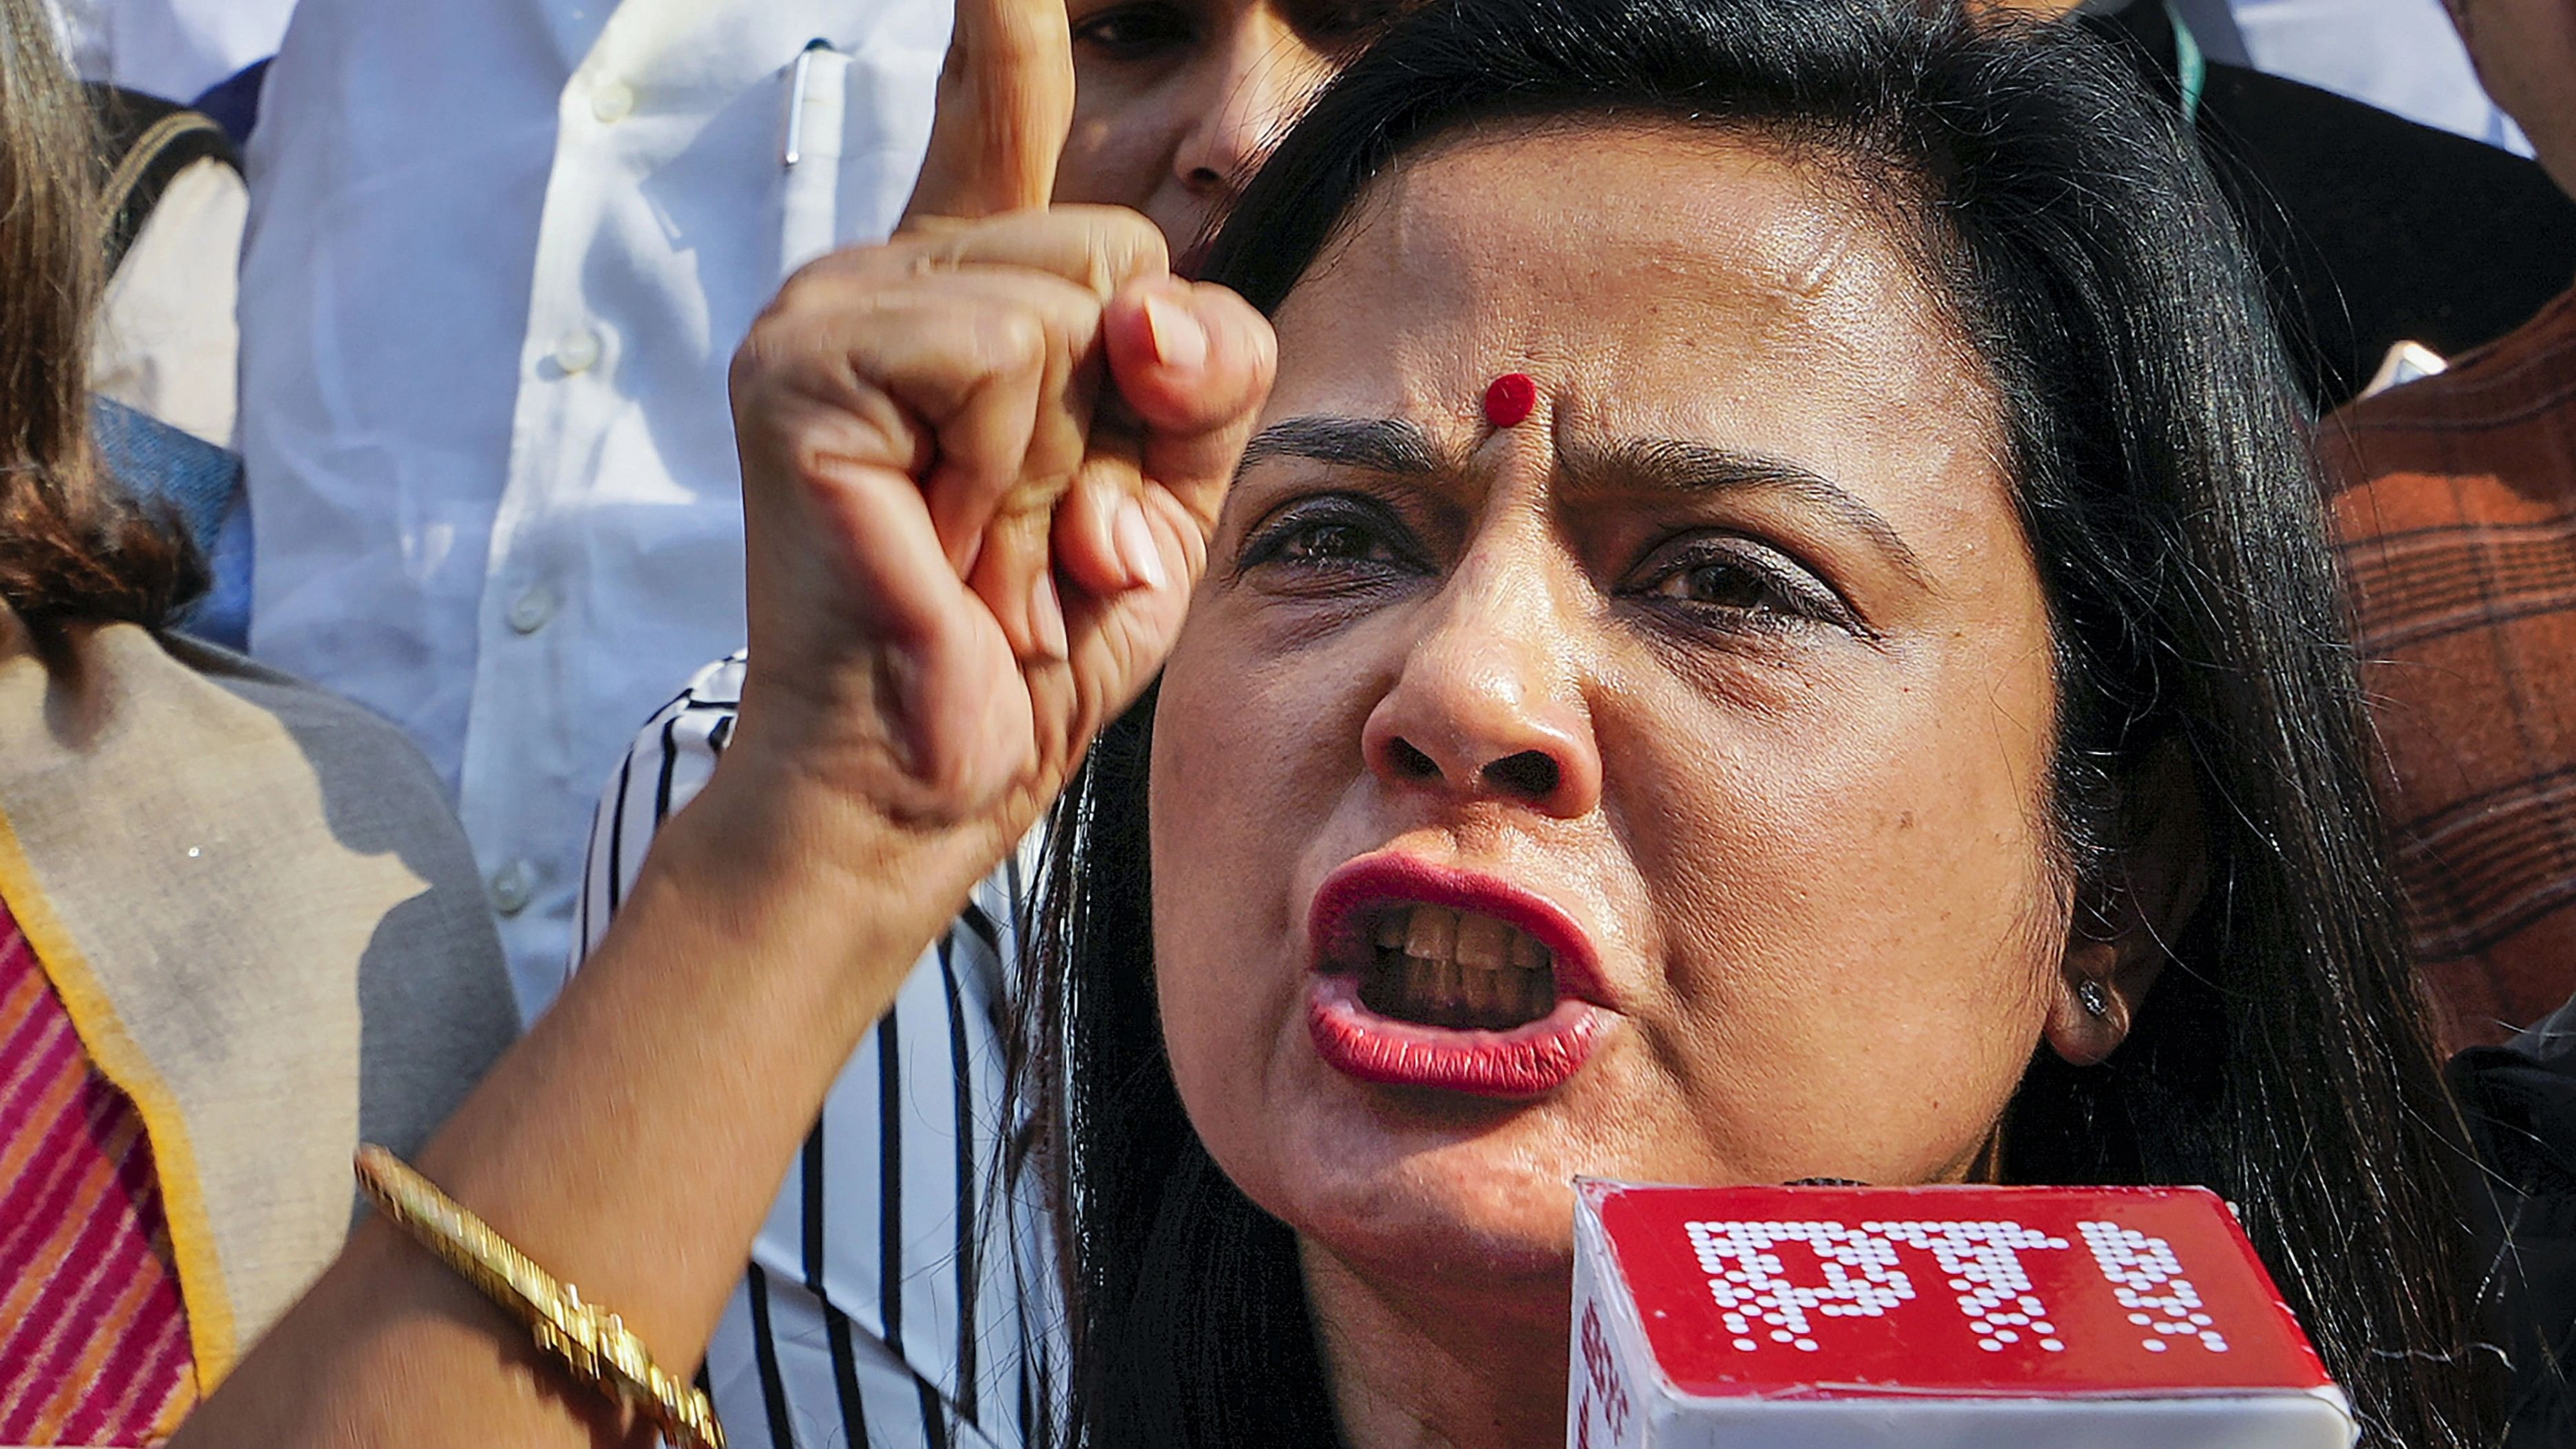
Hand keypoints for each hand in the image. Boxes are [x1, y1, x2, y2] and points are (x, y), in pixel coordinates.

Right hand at [718, 0, 1274, 917]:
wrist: (926, 783)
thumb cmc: (1032, 646)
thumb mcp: (1170, 492)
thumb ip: (1205, 369)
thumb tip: (1153, 305)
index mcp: (960, 301)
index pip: (999, 118)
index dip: (1004, 29)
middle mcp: (884, 279)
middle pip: (1116, 240)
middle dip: (1126, 407)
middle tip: (1034, 526)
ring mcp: (829, 311)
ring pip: (1071, 290)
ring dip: (1067, 453)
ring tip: (987, 540)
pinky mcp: (805, 363)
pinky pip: (1003, 348)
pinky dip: (1012, 465)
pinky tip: (949, 534)